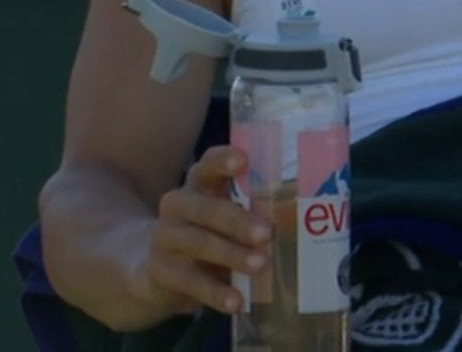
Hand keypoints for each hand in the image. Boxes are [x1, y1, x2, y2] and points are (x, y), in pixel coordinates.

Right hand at [131, 145, 270, 317]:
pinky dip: (216, 292)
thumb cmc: (209, 235)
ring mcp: (165, 237)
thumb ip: (254, 213)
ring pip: (199, 244)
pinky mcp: (160, 271)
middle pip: (207, 209)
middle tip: (268, 233)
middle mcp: (177, 205)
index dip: (223, 161)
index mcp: (198, 185)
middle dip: (239, 221)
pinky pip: (190, 282)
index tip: (242, 160)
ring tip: (261, 266)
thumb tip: (303, 220)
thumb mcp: (225, 219)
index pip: (207, 165)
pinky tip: (237, 302)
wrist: (158, 271)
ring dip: (232, 255)